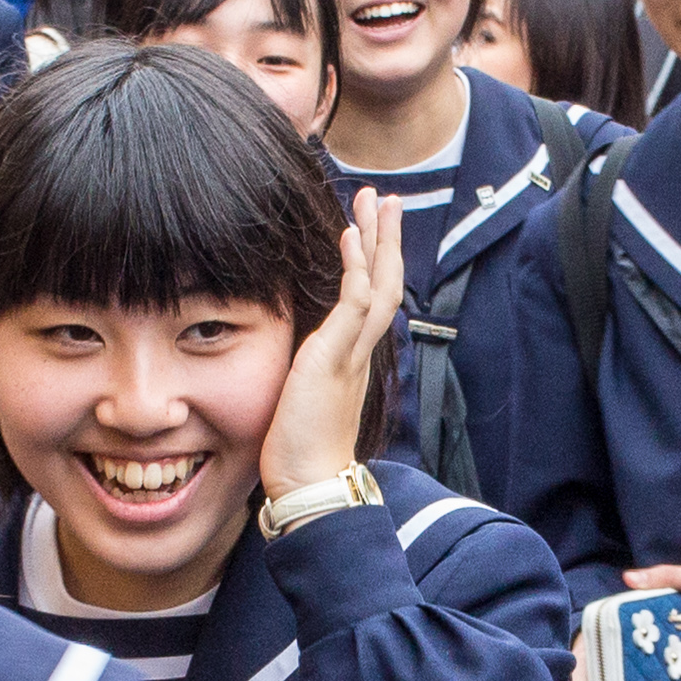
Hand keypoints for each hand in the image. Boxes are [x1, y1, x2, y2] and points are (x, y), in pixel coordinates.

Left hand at [259, 189, 406, 501]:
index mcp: (353, 360)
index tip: (367, 228)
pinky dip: (355, 267)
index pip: (371, 299)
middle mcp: (360, 353)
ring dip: (378, 238)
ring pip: (378, 283)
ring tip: (376, 199)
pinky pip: (353, 303)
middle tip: (386, 197)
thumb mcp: (303, 400)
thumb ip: (306, 374)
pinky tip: (348, 236)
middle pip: (386, 281)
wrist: (309, 483)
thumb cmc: (301, 452)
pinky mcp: (335, 359)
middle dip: (386, 237)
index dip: (374, 261)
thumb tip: (294, 363)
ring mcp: (352, 354)